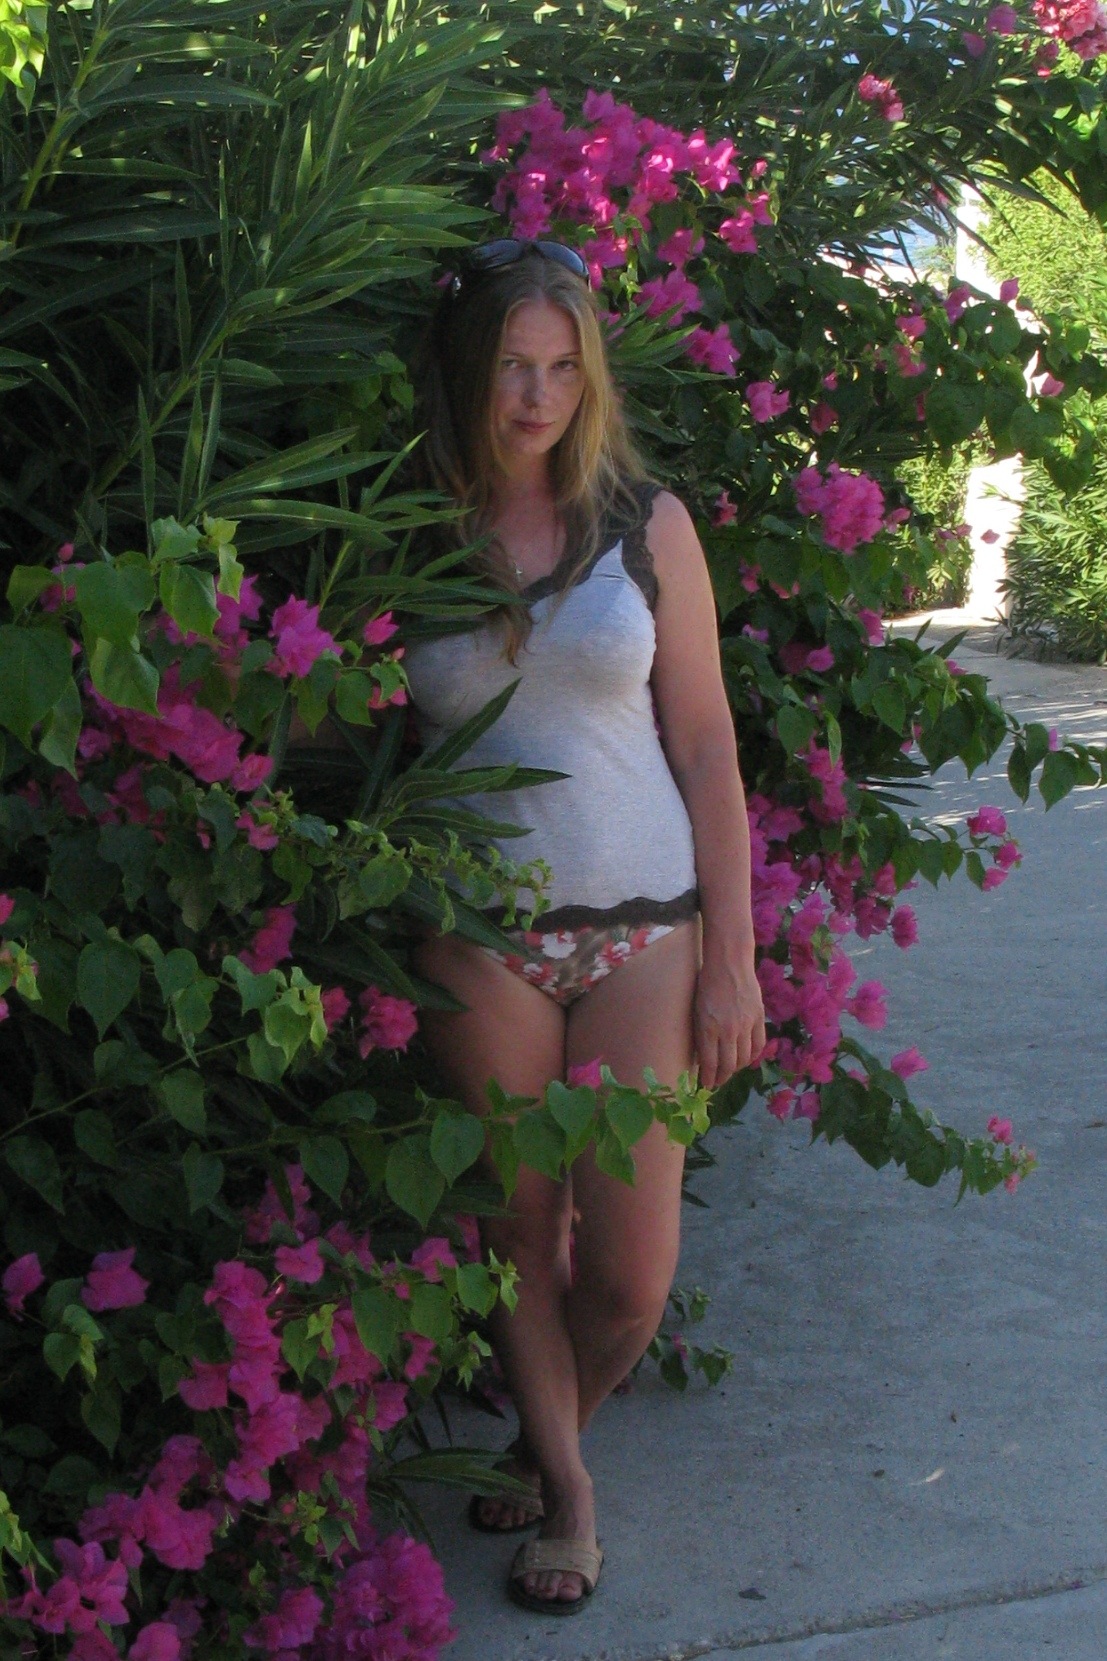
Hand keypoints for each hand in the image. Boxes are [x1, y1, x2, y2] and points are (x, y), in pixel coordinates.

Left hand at [693, 959, 765, 1089]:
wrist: (728, 963)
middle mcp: (728, 1029)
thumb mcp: (696, 1010)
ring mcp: (745, 1024)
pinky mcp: (758, 1018)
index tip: (706, 1085)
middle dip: (721, 1078)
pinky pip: (758, 1045)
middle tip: (717, 1082)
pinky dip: (752, 1056)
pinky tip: (745, 1059)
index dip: (708, 1078)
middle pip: (727, 1064)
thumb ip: (702, 1034)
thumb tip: (704, 1057)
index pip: (709, 1063)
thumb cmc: (706, 984)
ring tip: (730, 1071)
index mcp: (708, 1027)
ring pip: (743, 1058)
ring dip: (736, 1069)